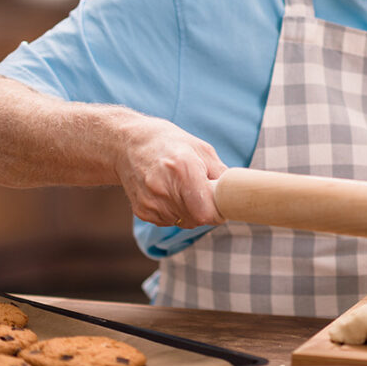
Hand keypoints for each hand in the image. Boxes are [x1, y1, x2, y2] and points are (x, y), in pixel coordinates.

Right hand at [113, 114, 227, 228]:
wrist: (129, 144)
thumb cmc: (171, 143)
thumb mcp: (202, 150)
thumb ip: (221, 174)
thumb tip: (237, 194)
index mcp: (183, 169)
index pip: (206, 212)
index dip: (218, 212)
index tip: (222, 205)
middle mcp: (164, 188)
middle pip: (197, 219)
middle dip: (206, 210)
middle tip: (204, 193)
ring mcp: (150, 201)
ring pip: (184, 222)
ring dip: (191, 212)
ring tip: (184, 189)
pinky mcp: (142, 210)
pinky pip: (169, 221)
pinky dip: (175, 212)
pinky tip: (170, 193)